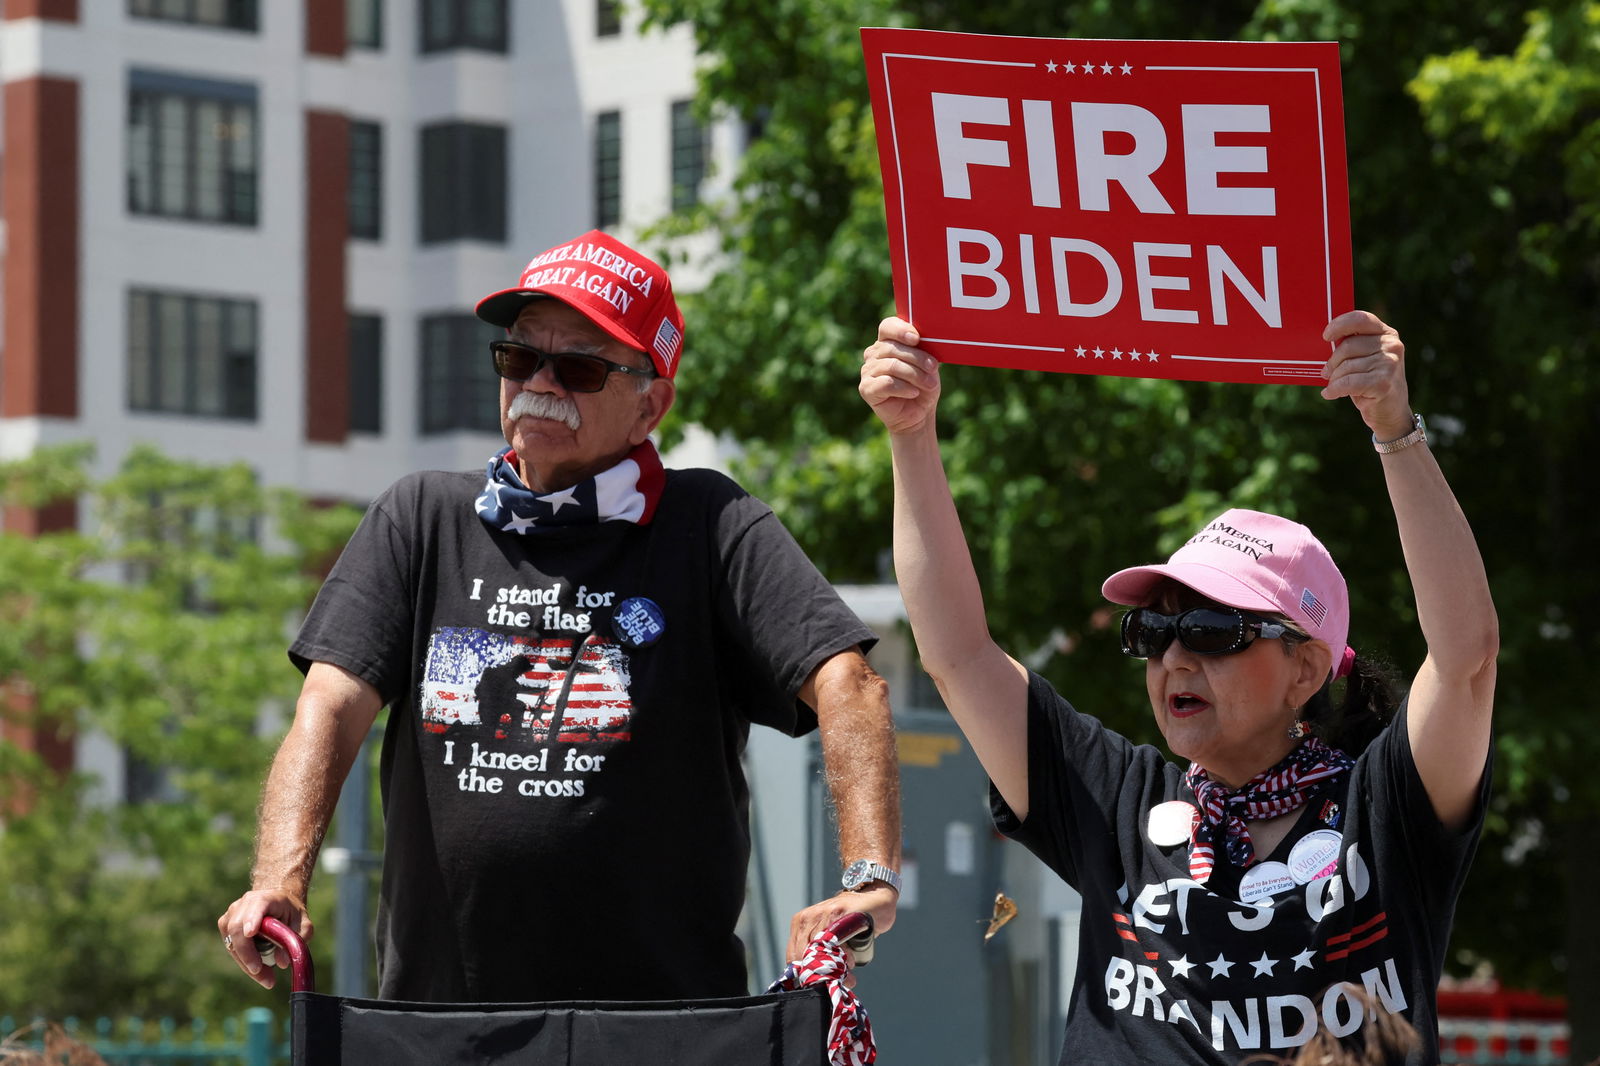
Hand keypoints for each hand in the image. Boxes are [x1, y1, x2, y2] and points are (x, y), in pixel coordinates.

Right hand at [217, 888, 311, 988]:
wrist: (277, 903)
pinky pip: (231, 948)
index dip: (251, 920)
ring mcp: (231, 915)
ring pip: (232, 942)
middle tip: (264, 975)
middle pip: (237, 928)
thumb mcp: (303, 924)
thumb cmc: (290, 913)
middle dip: (248, 954)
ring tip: (267, 978)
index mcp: (265, 898)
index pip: (255, 907)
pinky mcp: (226, 927)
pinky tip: (259, 970)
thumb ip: (297, 940)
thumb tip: (282, 962)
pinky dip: (244, 962)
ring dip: (247, 964)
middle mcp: (244, 904)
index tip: (250, 934)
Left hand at [786, 887, 897, 984]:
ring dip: (834, 966)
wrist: (873, 898)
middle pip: (804, 954)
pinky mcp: (840, 912)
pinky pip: (837, 940)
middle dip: (820, 973)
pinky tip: (851, 959)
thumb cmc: (850, 922)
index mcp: (800, 923)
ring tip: (847, 973)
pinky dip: (845, 955)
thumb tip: (816, 984)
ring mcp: (823, 913)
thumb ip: (819, 954)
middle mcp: (808, 917)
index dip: (805, 974)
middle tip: (835, 981)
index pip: (793, 956)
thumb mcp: (829, 936)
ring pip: (820, 949)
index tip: (818, 985)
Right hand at [860, 317, 940, 435]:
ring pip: (891, 366)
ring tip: (929, 384)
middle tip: (933, 369)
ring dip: (915, 375)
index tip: (916, 338)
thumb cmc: (923, 385)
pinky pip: (886, 383)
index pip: (887, 327)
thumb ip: (924, 349)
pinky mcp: (866, 389)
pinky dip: (904, 388)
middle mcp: (874, 354)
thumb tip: (927, 339)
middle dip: (917, 358)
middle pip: (892, 348)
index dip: (900, 330)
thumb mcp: (928, 364)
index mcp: (887, 342)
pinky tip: (913, 393)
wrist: (919, 413)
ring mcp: (867, 371)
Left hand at [1321, 311, 1413, 439]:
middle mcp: (1392, 346)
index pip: (1361, 319)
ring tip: (1334, 386)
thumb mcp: (1365, 359)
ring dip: (1334, 378)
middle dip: (1332, 362)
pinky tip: (1329, 393)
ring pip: (1346, 366)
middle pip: (1348, 346)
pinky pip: (1347, 382)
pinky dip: (1334, 389)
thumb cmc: (1371, 382)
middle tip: (1326, 372)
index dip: (1340, 325)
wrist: (1391, 412)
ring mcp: (1389, 364)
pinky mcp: (1383, 383)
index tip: (1326, 336)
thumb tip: (1324, 343)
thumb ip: (1352, 347)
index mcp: (1387, 334)